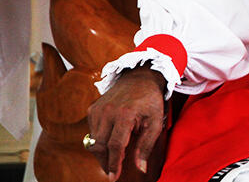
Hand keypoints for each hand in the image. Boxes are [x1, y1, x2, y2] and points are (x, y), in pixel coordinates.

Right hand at [87, 66, 166, 180]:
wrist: (139, 77)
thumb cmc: (150, 100)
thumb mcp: (156, 121)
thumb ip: (147, 145)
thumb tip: (141, 168)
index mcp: (125, 114)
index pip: (115, 146)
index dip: (114, 164)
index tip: (114, 177)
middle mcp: (108, 111)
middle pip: (100, 146)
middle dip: (105, 162)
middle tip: (112, 171)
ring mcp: (98, 109)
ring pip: (93, 141)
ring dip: (101, 153)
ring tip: (112, 159)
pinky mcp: (92, 108)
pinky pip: (91, 131)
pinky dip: (98, 140)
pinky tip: (109, 141)